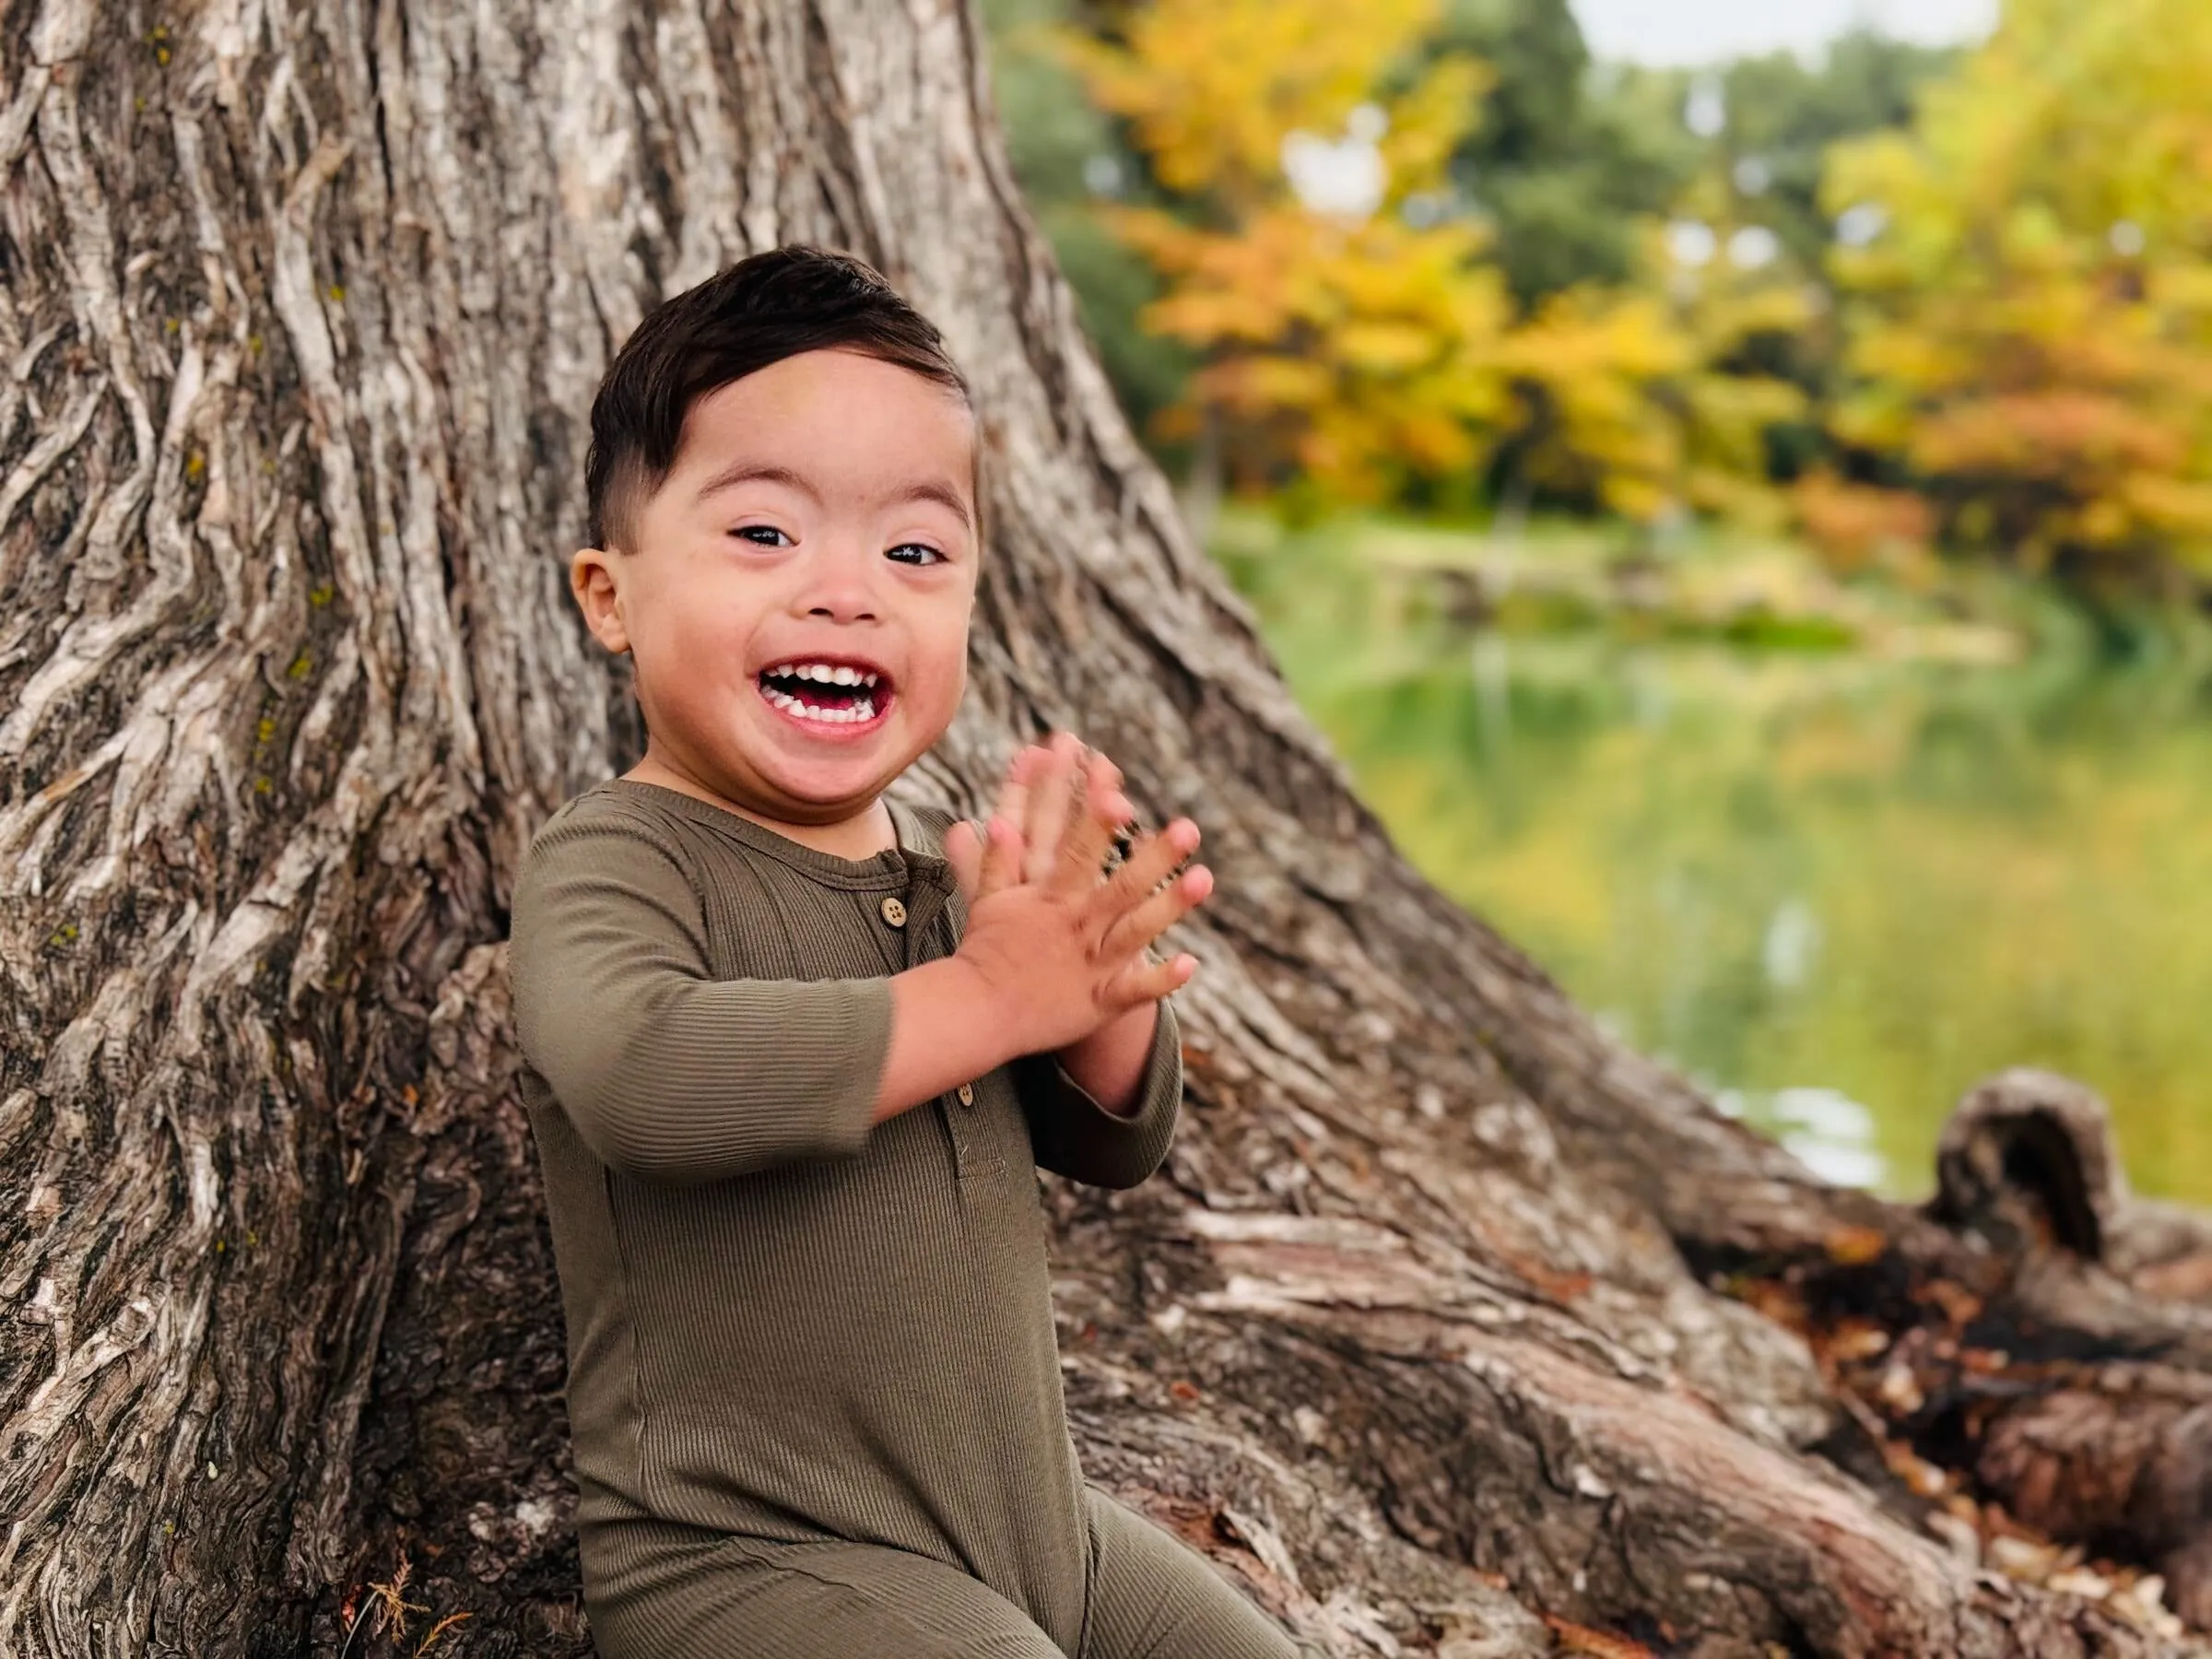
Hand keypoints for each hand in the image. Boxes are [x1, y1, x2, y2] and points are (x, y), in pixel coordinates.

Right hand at [943, 735, 1212, 1056]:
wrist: (980, 1013)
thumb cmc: (985, 950)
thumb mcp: (990, 899)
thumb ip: (997, 858)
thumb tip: (997, 819)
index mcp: (1051, 900)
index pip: (1079, 852)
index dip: (1099, 823)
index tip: (1121, 793)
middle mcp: (1077, 928)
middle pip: (1123, 886)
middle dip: (1157, 857)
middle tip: (1189, 827)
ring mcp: (1091, 966)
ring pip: (1138, 931)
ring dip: (1171, 905)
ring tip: (1204, 878)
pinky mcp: (1100, 1002)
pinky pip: (1136, 991)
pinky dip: (1162, 979)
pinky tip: (1190, 962)